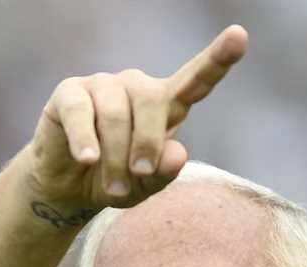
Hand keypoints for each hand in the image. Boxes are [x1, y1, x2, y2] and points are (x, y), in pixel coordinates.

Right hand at [26, 24, 247, 220]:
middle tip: (140, 175)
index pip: (196, 80)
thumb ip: (164, 174)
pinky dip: (85, 140)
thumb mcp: (145, 187)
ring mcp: (102, 85)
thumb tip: (177, 153)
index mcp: (164, 105)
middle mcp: (136, 87)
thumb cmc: (115, 181)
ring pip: (115, 114)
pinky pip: (81, 112)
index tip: (239, 36)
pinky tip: (87, 159)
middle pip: (152, 99)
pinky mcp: (69, 93)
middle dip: (147, 143)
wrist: (68, 190)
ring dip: (115, 157)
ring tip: (114, 188)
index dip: (218, 59)